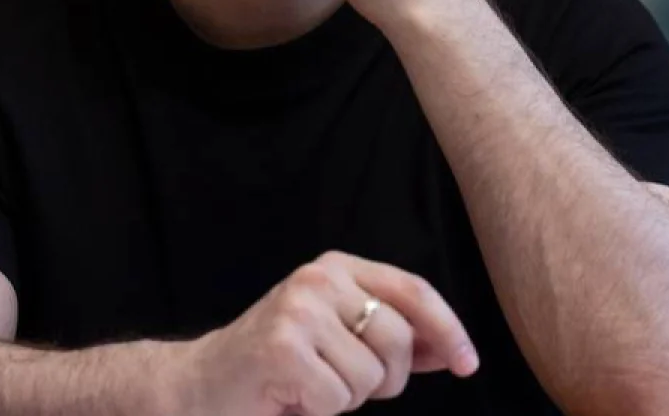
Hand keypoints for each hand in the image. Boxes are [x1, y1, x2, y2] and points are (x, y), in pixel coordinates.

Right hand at [167, 251, 477, 415]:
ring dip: (346, 398)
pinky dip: (319, 411)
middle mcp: (318, 278)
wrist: (202, 386)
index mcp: (336, 268)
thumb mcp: (341, 340)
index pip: (412, 290)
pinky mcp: (282, 348)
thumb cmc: (279, 367)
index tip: (467, 364)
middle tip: (341, 384)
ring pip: (370, 376)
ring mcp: (297, 310)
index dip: (447, 329)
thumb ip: (391, 339)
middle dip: (386, 379)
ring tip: (310, 387)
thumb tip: (449, 350)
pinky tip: (291, 397)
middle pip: (398, 340)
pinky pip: (337, 398)